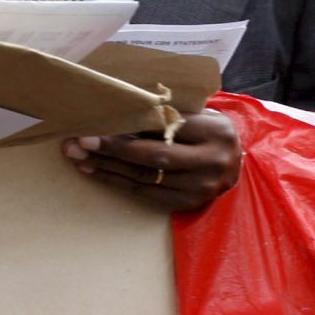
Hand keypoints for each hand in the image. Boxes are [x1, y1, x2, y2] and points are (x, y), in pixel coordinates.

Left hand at [63, 110, 241, 213]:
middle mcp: (210, 162)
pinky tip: (96, 171)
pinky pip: (145, 193)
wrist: (235, 165)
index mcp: (215, 132)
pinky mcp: (187, 203)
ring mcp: (200, 187)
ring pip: (145, 177)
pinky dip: (118, 182)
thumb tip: (120, 110)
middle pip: (154, 156)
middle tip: (80, 142)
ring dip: (107, 167)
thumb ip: (170, 114)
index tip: (97, 126)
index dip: (130, 129)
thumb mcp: (200, 115)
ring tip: (79, 157)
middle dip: (112, 150)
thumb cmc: (209, 132)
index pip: (166, 129)